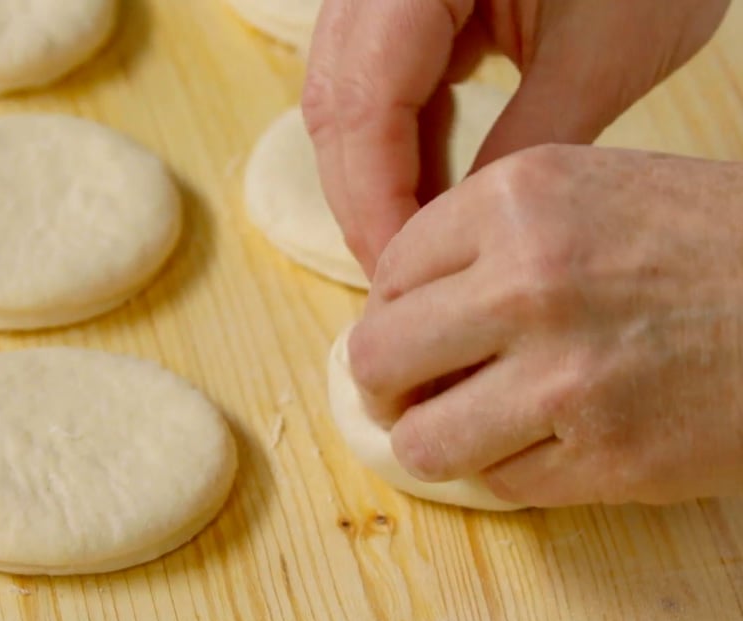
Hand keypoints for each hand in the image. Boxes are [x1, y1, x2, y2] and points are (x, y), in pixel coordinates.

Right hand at [301, 0, 729, 276]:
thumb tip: (457, 241)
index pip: (365, 102)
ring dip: (373, 174)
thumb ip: (523, 149)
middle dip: (363, 196)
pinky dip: (396, 141)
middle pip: (336, 102)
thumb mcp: (601, 54)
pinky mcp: (406, 1)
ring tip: (415, 239)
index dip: (374, 200)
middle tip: (399, 276)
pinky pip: (376, 81)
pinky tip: (429, 185)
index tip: (400, 275)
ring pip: (343, 95)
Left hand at [348, 144, 742, 505]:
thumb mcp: (587, 191)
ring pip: (423, 443)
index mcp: (517, 200)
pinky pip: (500, 483)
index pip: (386, 274)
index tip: (414, 330)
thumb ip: (482, 240)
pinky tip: (550, 440)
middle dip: (388, 383)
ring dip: (439, 440)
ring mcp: (565, 379)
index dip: (391, 312)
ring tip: (471, 425)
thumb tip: (392, 310)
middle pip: (377, 361)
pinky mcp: (606, 459)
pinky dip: (513, 468)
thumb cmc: (703, 242)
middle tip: (415, 389)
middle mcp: (530, 284)